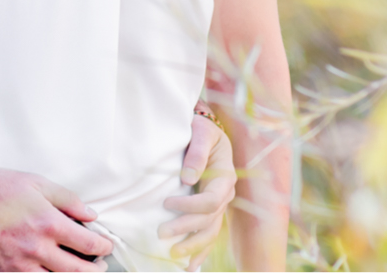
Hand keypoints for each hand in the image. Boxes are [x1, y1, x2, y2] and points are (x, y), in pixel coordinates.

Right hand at [0, 168, 112, 271]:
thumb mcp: (35, 182)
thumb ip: (67, 199)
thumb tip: (89, 214)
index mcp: (47, 222)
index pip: (88, 243)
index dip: (103, 246)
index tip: (105, 244)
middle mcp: (36, 247)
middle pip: (79, 270)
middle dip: (96, 268)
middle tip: (100, 264)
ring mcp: (19, 265)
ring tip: (80, 271)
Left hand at [160, 110, 235, 270]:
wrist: (205, 129)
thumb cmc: (200, 128)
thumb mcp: (201, 132)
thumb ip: (196, 153)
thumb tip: (187, 178)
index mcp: (225, 177)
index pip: (210, 201)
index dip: (189, 206)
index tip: (166, 204)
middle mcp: (225, 194)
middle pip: (208, 220)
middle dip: (185, 229)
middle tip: (161, 233)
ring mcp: (220, 204)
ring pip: (210, 232)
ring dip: (193, 246)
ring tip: (174, 256)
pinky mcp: (211, 209)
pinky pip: (209, 233)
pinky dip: (200, 250)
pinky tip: (189, 265)